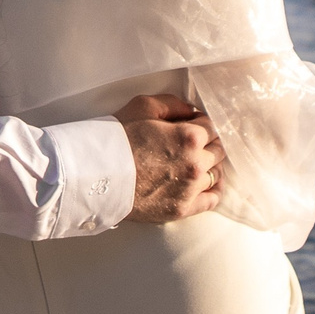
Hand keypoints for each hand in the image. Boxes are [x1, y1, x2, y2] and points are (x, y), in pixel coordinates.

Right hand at [117, 93, 224, 223]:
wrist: (96, 173)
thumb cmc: (117, 137)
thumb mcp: (144, 106)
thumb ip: (175, 104)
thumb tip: (193, 111)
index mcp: (190, 137)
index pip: (213, 127)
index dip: (202, 123)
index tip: (192, 124)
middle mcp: (196, 164)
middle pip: (219, 150)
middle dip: (208, 143)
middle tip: (191, 143)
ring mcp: (190, 189)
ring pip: (217, 173)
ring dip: (210, 165)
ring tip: (193, 162)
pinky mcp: (182, 209)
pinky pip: (212, 199)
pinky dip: (212, 189)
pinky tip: (205, 183)